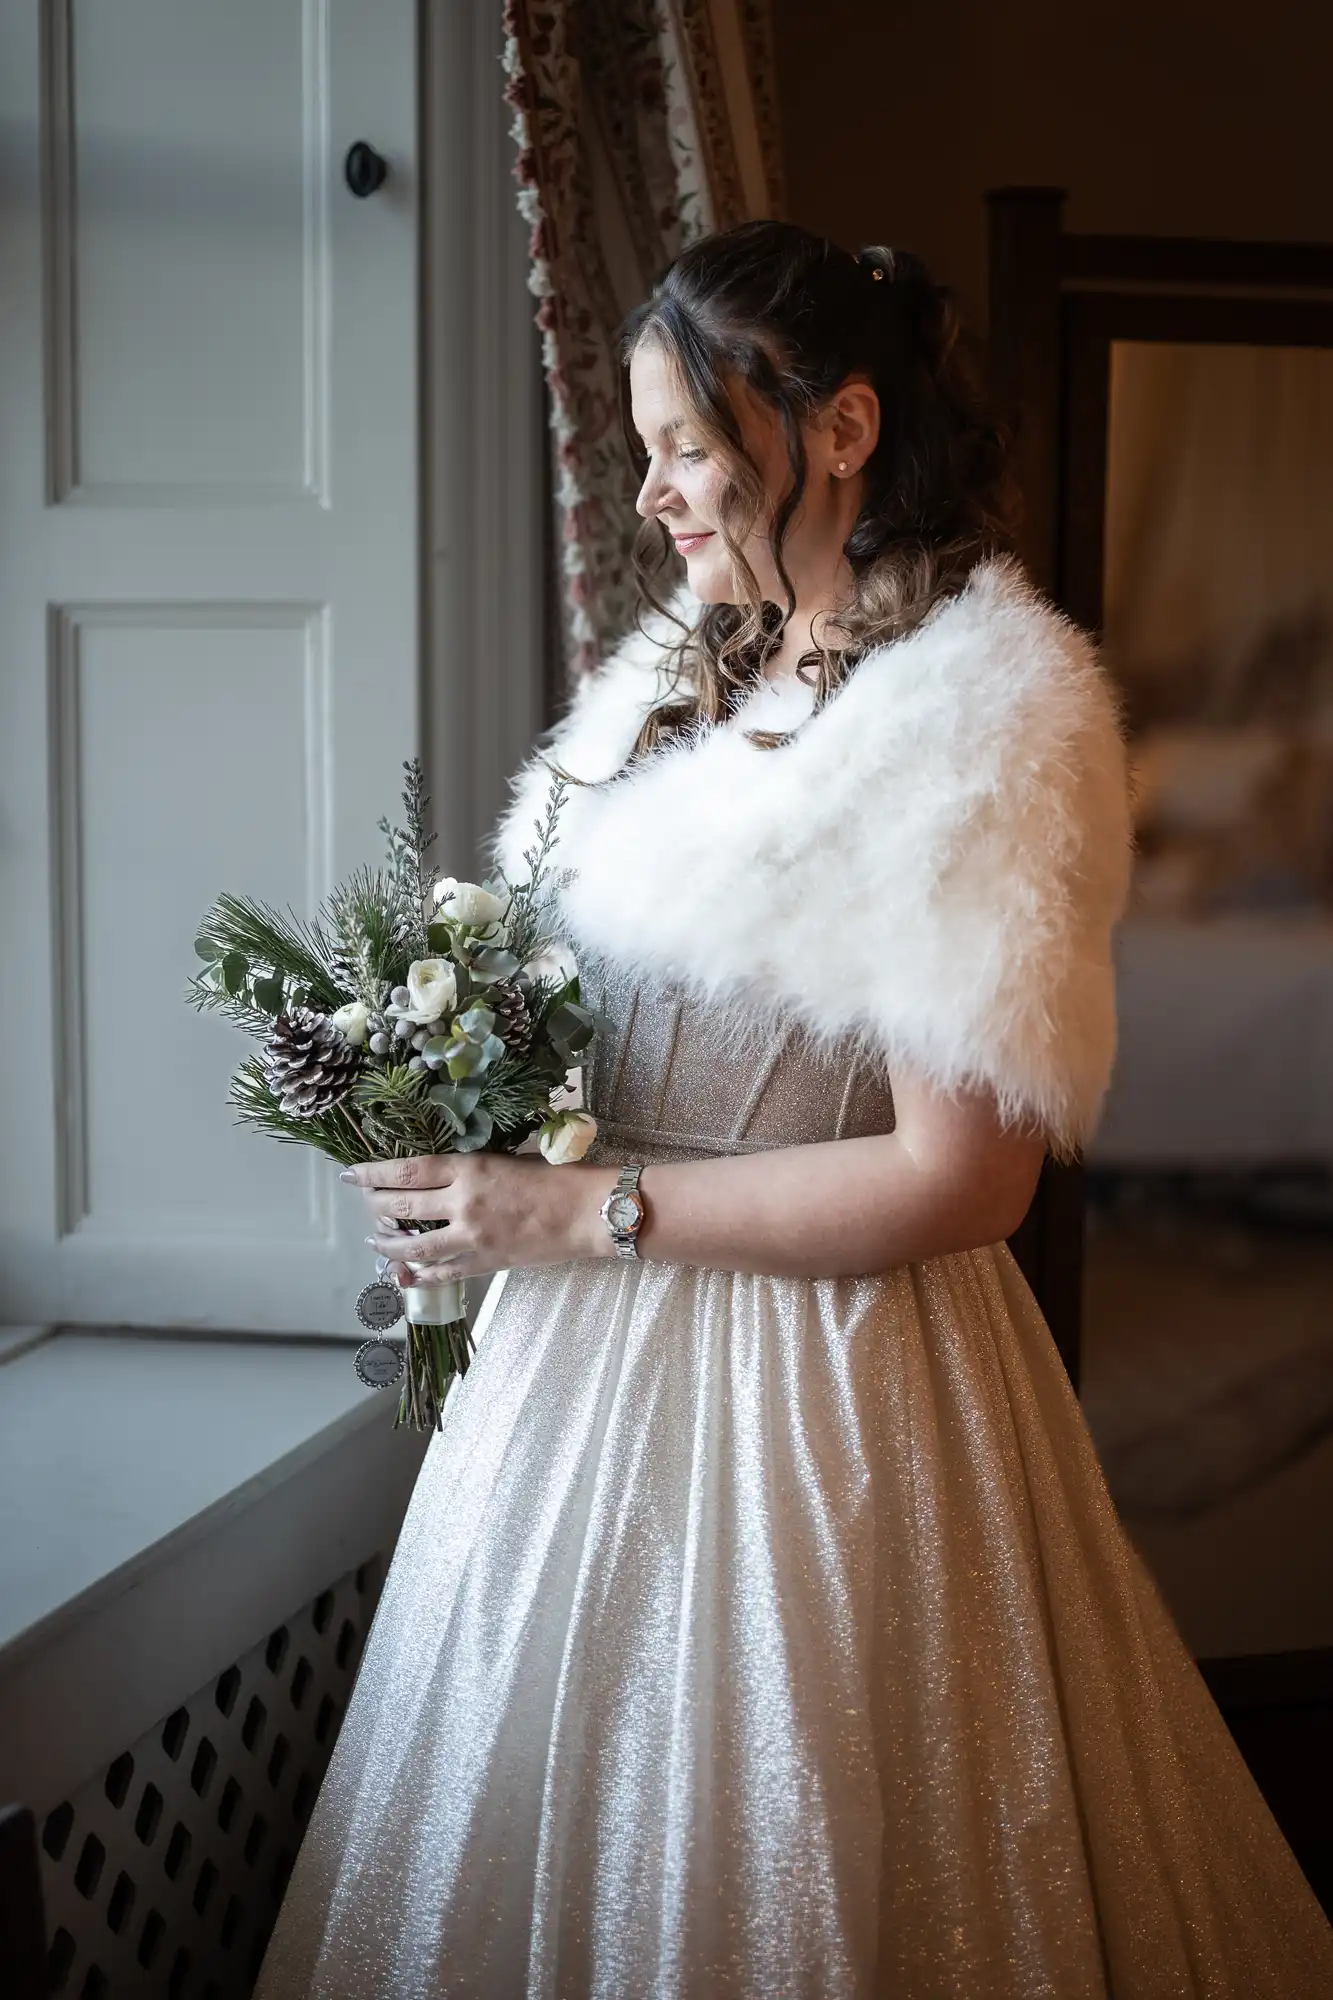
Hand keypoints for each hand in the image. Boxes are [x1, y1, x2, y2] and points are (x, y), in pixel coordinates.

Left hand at [341, 1153, 616, 1281]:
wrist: (588, 1213)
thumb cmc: (556, 1177)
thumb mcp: (506, 1159)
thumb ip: (469, 1169)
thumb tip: (435, 1178)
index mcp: (469, 1169)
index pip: (407, 1171)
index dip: (373, 1173)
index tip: (353, 1175)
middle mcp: (463, 1203)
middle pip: (401, 1207)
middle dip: (375, 1206)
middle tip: (365, 1204)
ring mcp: (471, 1237)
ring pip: (414, 1247)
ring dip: (388, 1246)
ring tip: (376, 1242)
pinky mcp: (484, 1263)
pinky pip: (442, 1273)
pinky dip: (419, 1275)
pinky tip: (406, 1274)